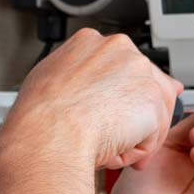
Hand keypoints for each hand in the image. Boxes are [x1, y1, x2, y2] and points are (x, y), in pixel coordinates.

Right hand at [4, 29, 182, 169]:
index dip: (118, 93)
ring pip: (150, 111)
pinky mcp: (153, 99)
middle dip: (132, 115)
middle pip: (143, 84)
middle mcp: (119, 49)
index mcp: (91, 42)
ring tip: (105, 146)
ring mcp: (139, 71)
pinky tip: (113, 151)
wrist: (49, 134)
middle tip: (111, 136)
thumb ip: (75, 73)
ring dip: (132, 135)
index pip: (120, 64)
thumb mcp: (47, 78)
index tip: (108, 111)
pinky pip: (154, 133)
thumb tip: (88, 82)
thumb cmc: (40, 115)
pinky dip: (135, 150)